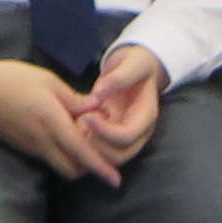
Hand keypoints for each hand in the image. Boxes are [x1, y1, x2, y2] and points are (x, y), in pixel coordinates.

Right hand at [0, 57, 116, 184]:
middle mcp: (42, 140)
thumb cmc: (11, 79)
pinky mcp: (23, 147)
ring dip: (76, 161)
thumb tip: (99, 109)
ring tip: (87, 141)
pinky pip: (49, 158)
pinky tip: (68, 137)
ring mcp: (30, 146)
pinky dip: (63, 155)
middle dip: (91, 168)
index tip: (115, 180)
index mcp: (51, 121)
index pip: (81, 151)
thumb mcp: (48, 81)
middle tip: (104, 152)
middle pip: (72, 169)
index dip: (100, 167)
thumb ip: (75, 99)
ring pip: (60, 165)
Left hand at [78, 46, 164, 166]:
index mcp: (145, 117)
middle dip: (95, 145)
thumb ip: (118, 77)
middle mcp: (138, 132)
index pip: (127, 137)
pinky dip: (84, 143)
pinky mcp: (112, 136)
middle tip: (80, 122)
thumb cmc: (137, 65)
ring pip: (107, 158)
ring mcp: (125, 136)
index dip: (105, 132)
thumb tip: (99, 92)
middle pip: (118, 156)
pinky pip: (98, 151)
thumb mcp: (133, 64)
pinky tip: (76, 124)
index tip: (87, 116)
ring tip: (78, 122)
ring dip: (89, 146)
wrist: (138, 68)